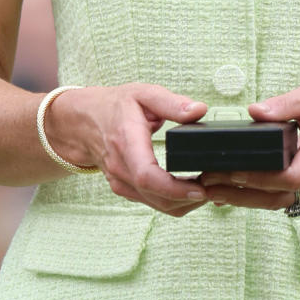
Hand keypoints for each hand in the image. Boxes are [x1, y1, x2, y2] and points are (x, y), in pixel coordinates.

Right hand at [43, 83, 209, 216]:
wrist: (82, 123)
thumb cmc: (114, 106)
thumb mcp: (143, 94)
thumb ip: (171, 102)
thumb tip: (200, 110)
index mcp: (126, 143)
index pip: (147, 176)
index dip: (175, 188)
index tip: (200, 188)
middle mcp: (121, 169)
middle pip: (157, 197)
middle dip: (190, 197)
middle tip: (217, 184)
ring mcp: (122, 183)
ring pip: (158, 205)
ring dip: (186, 202)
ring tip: (211, 186)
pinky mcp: (126, 190)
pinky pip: (154, 203)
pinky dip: (175, 201)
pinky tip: (193, 189)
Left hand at [199, 80, 299, 207]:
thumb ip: (284, 104)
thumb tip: (254, 111)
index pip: (293, 174)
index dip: (260, 178)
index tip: (232, 171)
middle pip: (281, 194)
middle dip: (242, 194)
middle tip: (209, 184)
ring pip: (281, 200)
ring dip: (246, 199)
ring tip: (212, 190)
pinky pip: (285, 195)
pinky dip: (259, 195)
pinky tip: (232, 191)